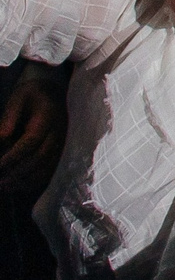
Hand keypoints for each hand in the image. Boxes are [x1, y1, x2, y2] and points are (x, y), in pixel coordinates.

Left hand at [0, 68, 65, 195]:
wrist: (55, 92)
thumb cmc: (32, 95)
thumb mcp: (18, 98)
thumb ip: (9, 118)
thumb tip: (2, 138)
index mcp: (48, 118)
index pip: (30, 142)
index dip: (13, 156)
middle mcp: (59, 133)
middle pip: (39, 158)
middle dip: (16, 173)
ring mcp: (63, 143)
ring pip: (46, 168)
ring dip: (24, 180)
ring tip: (4, 187)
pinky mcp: (62, 152)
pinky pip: (50, 170)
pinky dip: (34, 181)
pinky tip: (17, 186)